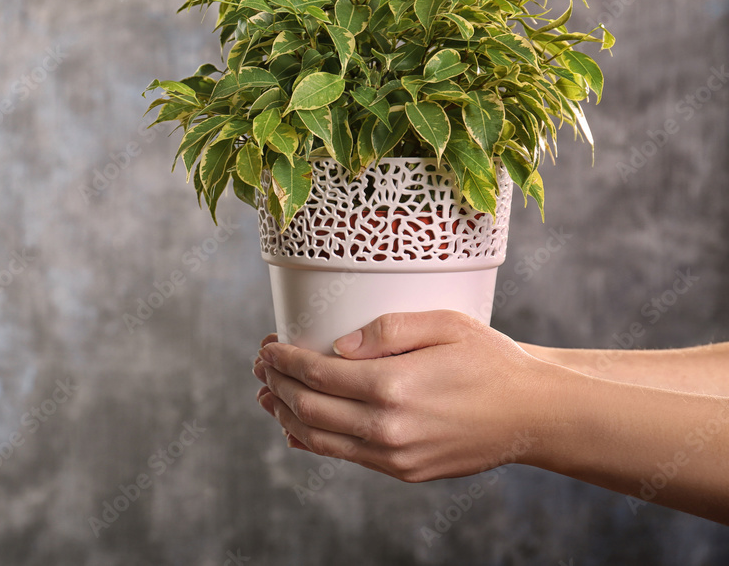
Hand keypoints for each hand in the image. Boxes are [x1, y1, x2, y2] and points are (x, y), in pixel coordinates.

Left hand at [253, 310, 548, 481]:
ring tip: (267, 395)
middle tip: (262, 365)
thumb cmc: (492, 360)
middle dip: (276, 384)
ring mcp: (395, 456)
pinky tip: (299, 427)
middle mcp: (388, 428)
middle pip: (308, 409)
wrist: (534, 414)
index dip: (284, 359)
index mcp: (393, 387)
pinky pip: (346, 458)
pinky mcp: (405, 471)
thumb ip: (386, 330)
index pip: (316, 375)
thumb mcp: (444, 324)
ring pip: (320, 440)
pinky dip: (314, 441)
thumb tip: (337, 346)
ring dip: (285, 416)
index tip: (267, 345)